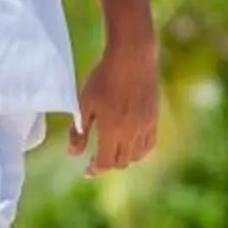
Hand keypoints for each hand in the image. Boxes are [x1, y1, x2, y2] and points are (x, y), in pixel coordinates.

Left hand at [70, 47, 158, 177]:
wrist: (132, 58)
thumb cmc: (103, 78)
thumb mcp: (84, 103)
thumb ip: (79, 131)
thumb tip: (73, 154)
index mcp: (112, 130)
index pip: (105, 163)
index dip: (94, 170)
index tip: (87, 170)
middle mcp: (131, 132)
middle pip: (120, 162)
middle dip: (107, 164)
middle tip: (96, 159)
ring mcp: (145, 126)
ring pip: (136, 156)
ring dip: (123, 159)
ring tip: (113, 152)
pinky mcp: (154, 118)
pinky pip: (149, 144)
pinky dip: (139, 151)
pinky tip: (130, 145)